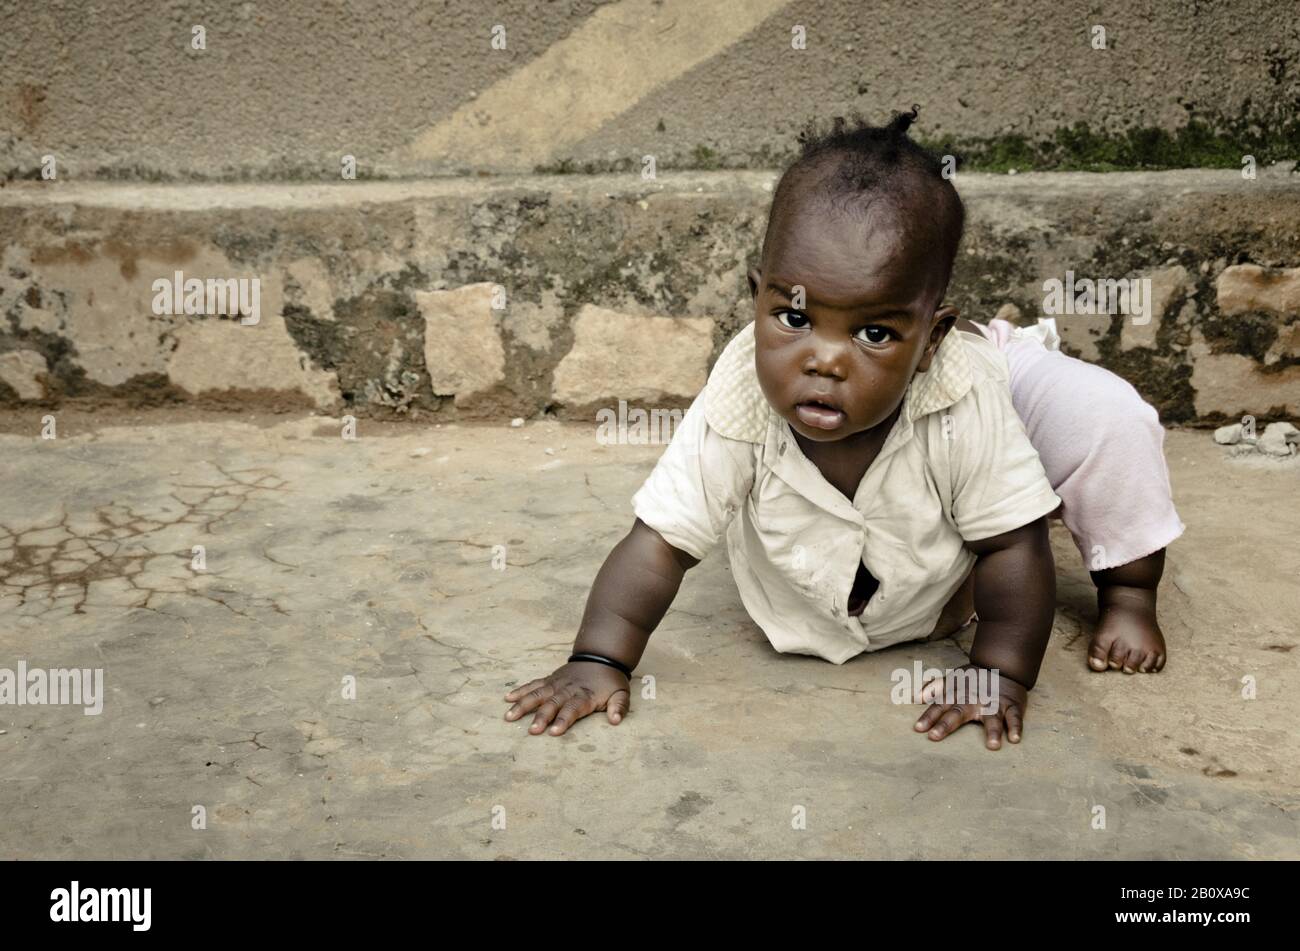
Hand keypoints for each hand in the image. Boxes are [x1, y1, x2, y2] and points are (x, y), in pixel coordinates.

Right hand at [503, 661, 630, 735]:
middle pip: (552, 704)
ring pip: (537, 694)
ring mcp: (556, 683)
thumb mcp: (621, 693)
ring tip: (509, 717)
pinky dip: (521, 691)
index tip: (554, 732)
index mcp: (585, 696)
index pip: (573, 710)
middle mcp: (568, 690)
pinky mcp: (550, 679)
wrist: (601, 656)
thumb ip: (619, 707)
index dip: (563, 720)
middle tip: (531, 731)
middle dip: (542, 717)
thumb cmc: (610, 681)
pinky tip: (508, 698)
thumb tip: (616, 720)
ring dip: (523, 705)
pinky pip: (533, 684)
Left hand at [912, 663, 1027, 749]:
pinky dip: (1016, 727)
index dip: (928, 716)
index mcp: (958, 695)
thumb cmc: (973, 679)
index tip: (918, 728)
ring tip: (992, 746)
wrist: (1002, 665)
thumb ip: (934, 688)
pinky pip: (1014, 717)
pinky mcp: (1012, 706)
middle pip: (958, 712)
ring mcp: (994, 703)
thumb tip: (914, 697)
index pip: (939, 705)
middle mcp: (974, 700)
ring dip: (993, 731)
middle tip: (934, 736)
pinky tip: (1014, 739)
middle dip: (946, 724)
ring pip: (993, 718)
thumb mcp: (953, 680)